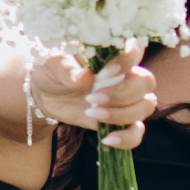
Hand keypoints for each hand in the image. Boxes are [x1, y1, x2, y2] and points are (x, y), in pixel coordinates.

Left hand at [24, 53, 154, 145]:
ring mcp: (126, 99)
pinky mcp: (119, 120)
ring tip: (91, 113)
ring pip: (144, 107)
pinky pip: (136, 132)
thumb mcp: (51, 63)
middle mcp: (125, 74)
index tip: (103, 73)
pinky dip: (127, 138)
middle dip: (122, 94)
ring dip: (121, 114)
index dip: (126, 62)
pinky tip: (107, 139)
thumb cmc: (52, 69)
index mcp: (112, 53)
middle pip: (145, 82)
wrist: (44, 92)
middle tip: (92, 98)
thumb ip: (66, 68)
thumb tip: (84, 78)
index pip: (135, 51)